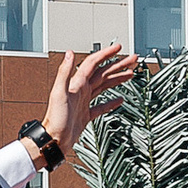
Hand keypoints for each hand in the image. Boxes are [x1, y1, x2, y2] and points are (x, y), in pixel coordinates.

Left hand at [36, 45, 136, 159]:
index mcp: (77, 84)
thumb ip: (64, 72)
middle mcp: (81, 90)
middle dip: (118, 65)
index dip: (106, 54)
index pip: (94, 63)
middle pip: (103, 73)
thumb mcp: (59, 93)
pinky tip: (119, 99)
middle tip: (132, 59)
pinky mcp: (86, 114)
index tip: (118, 48)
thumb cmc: (55, 119)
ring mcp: (84, 102)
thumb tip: (69, 53)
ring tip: (130, 74)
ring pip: (104, 86)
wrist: (54, 139)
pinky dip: (111, 102)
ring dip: (117, 78)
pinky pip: (102, 105)